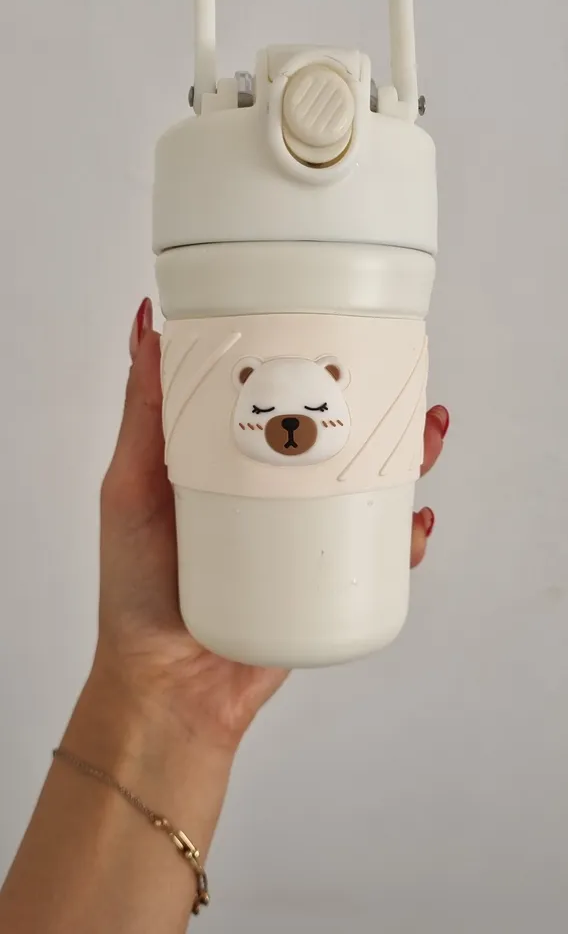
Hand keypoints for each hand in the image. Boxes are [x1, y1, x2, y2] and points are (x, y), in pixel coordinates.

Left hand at [95, 299, 448, 753]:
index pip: (285, 402)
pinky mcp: (321, 580)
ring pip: (368, 489)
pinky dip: (404, 535)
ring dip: (408, 462)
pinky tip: (414, 522)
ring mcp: (300, 537)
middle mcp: (272, 493)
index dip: (323, 368)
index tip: (349, 338)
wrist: (166, 687)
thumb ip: (142, 413)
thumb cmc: (135, 587)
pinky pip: (375, 553)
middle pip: (340, 441)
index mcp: (232, 461)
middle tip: (409, 396)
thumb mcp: (130, 486)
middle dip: (384, 414)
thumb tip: (147, 326)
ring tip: (427, 440)